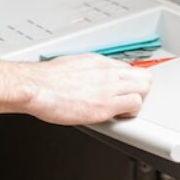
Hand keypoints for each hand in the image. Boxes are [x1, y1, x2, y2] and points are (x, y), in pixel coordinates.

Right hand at [22, 54, 153, 124]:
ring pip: (144, 89)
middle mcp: (107, 72)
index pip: (129, 68)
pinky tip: (119, 116)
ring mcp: (109, 88)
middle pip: (143, 76)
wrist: (36, 87)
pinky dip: (130, 112)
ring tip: (123, 109)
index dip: (128, 81)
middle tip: (127, 99)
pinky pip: (134, 105)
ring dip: (136, 101)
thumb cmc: (46, 79)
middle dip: (139, 89)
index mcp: (99, 62)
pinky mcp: (106, 105)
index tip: (124, 89)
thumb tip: (89, 78)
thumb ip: (87, 72)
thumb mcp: (71, 65)